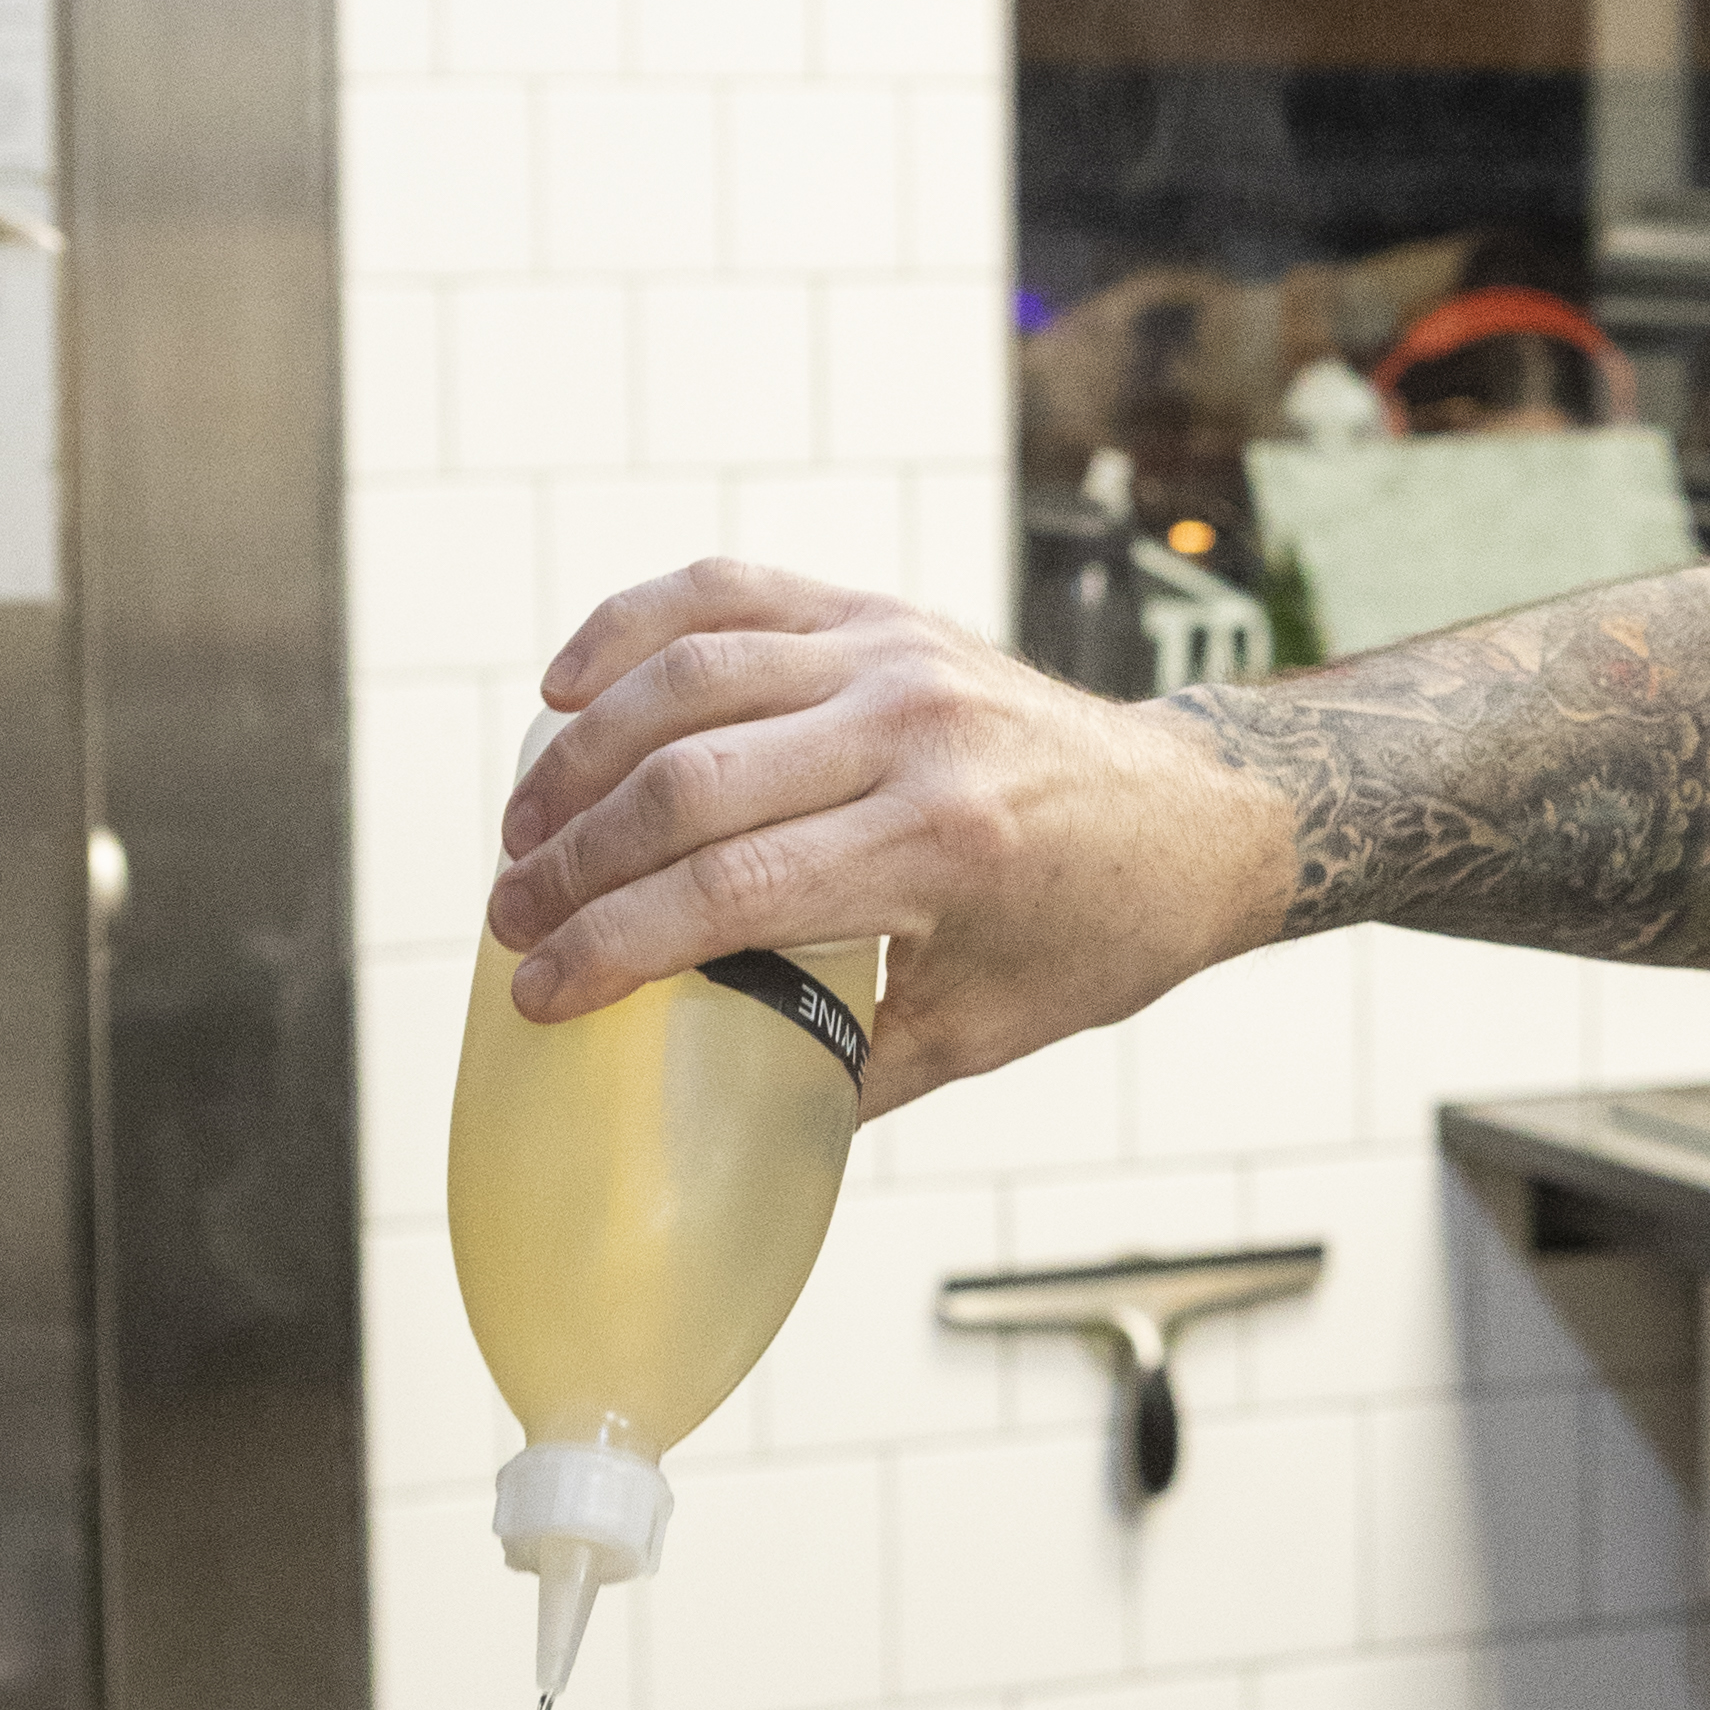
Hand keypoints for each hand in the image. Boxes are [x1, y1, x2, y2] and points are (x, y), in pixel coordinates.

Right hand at [481, 561, 1288, 1117]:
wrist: (1201, 817)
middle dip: (571, 860)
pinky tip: (565, 690)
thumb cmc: (1093, 938)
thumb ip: (843, 1070)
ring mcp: (894, 655)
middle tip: (509, 915)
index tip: (534, 994)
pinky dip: (629, 631)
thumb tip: (702, 1116)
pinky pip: (726, 594)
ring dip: (578, 756)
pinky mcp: (881, 613)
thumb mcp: (980, 1033)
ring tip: (523, 829)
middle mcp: (914, 731)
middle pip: (686, 786)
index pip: (729, 894)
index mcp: (944, 845)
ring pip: (686, 680)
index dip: (610, 946)